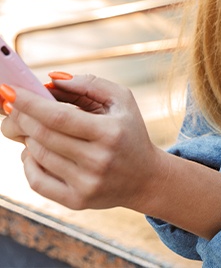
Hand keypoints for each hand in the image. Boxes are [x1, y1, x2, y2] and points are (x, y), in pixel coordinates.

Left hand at [1, 75, 163, 211]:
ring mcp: (86, 183)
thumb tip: (52, 80)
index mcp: (110, 132)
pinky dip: (28, 162)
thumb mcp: (121, 100)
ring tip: (31, 126)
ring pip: (38, 155)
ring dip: (27, 136)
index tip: (10, 91)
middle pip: (44, 135)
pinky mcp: (76, 201)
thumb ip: (90, 84)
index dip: (31, 103)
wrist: (146, 178)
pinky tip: (34, 150)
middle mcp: (98, 160)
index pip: (59, 116)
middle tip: (11, 105)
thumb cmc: (130, 131)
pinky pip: (37, 181)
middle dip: (21, 116)